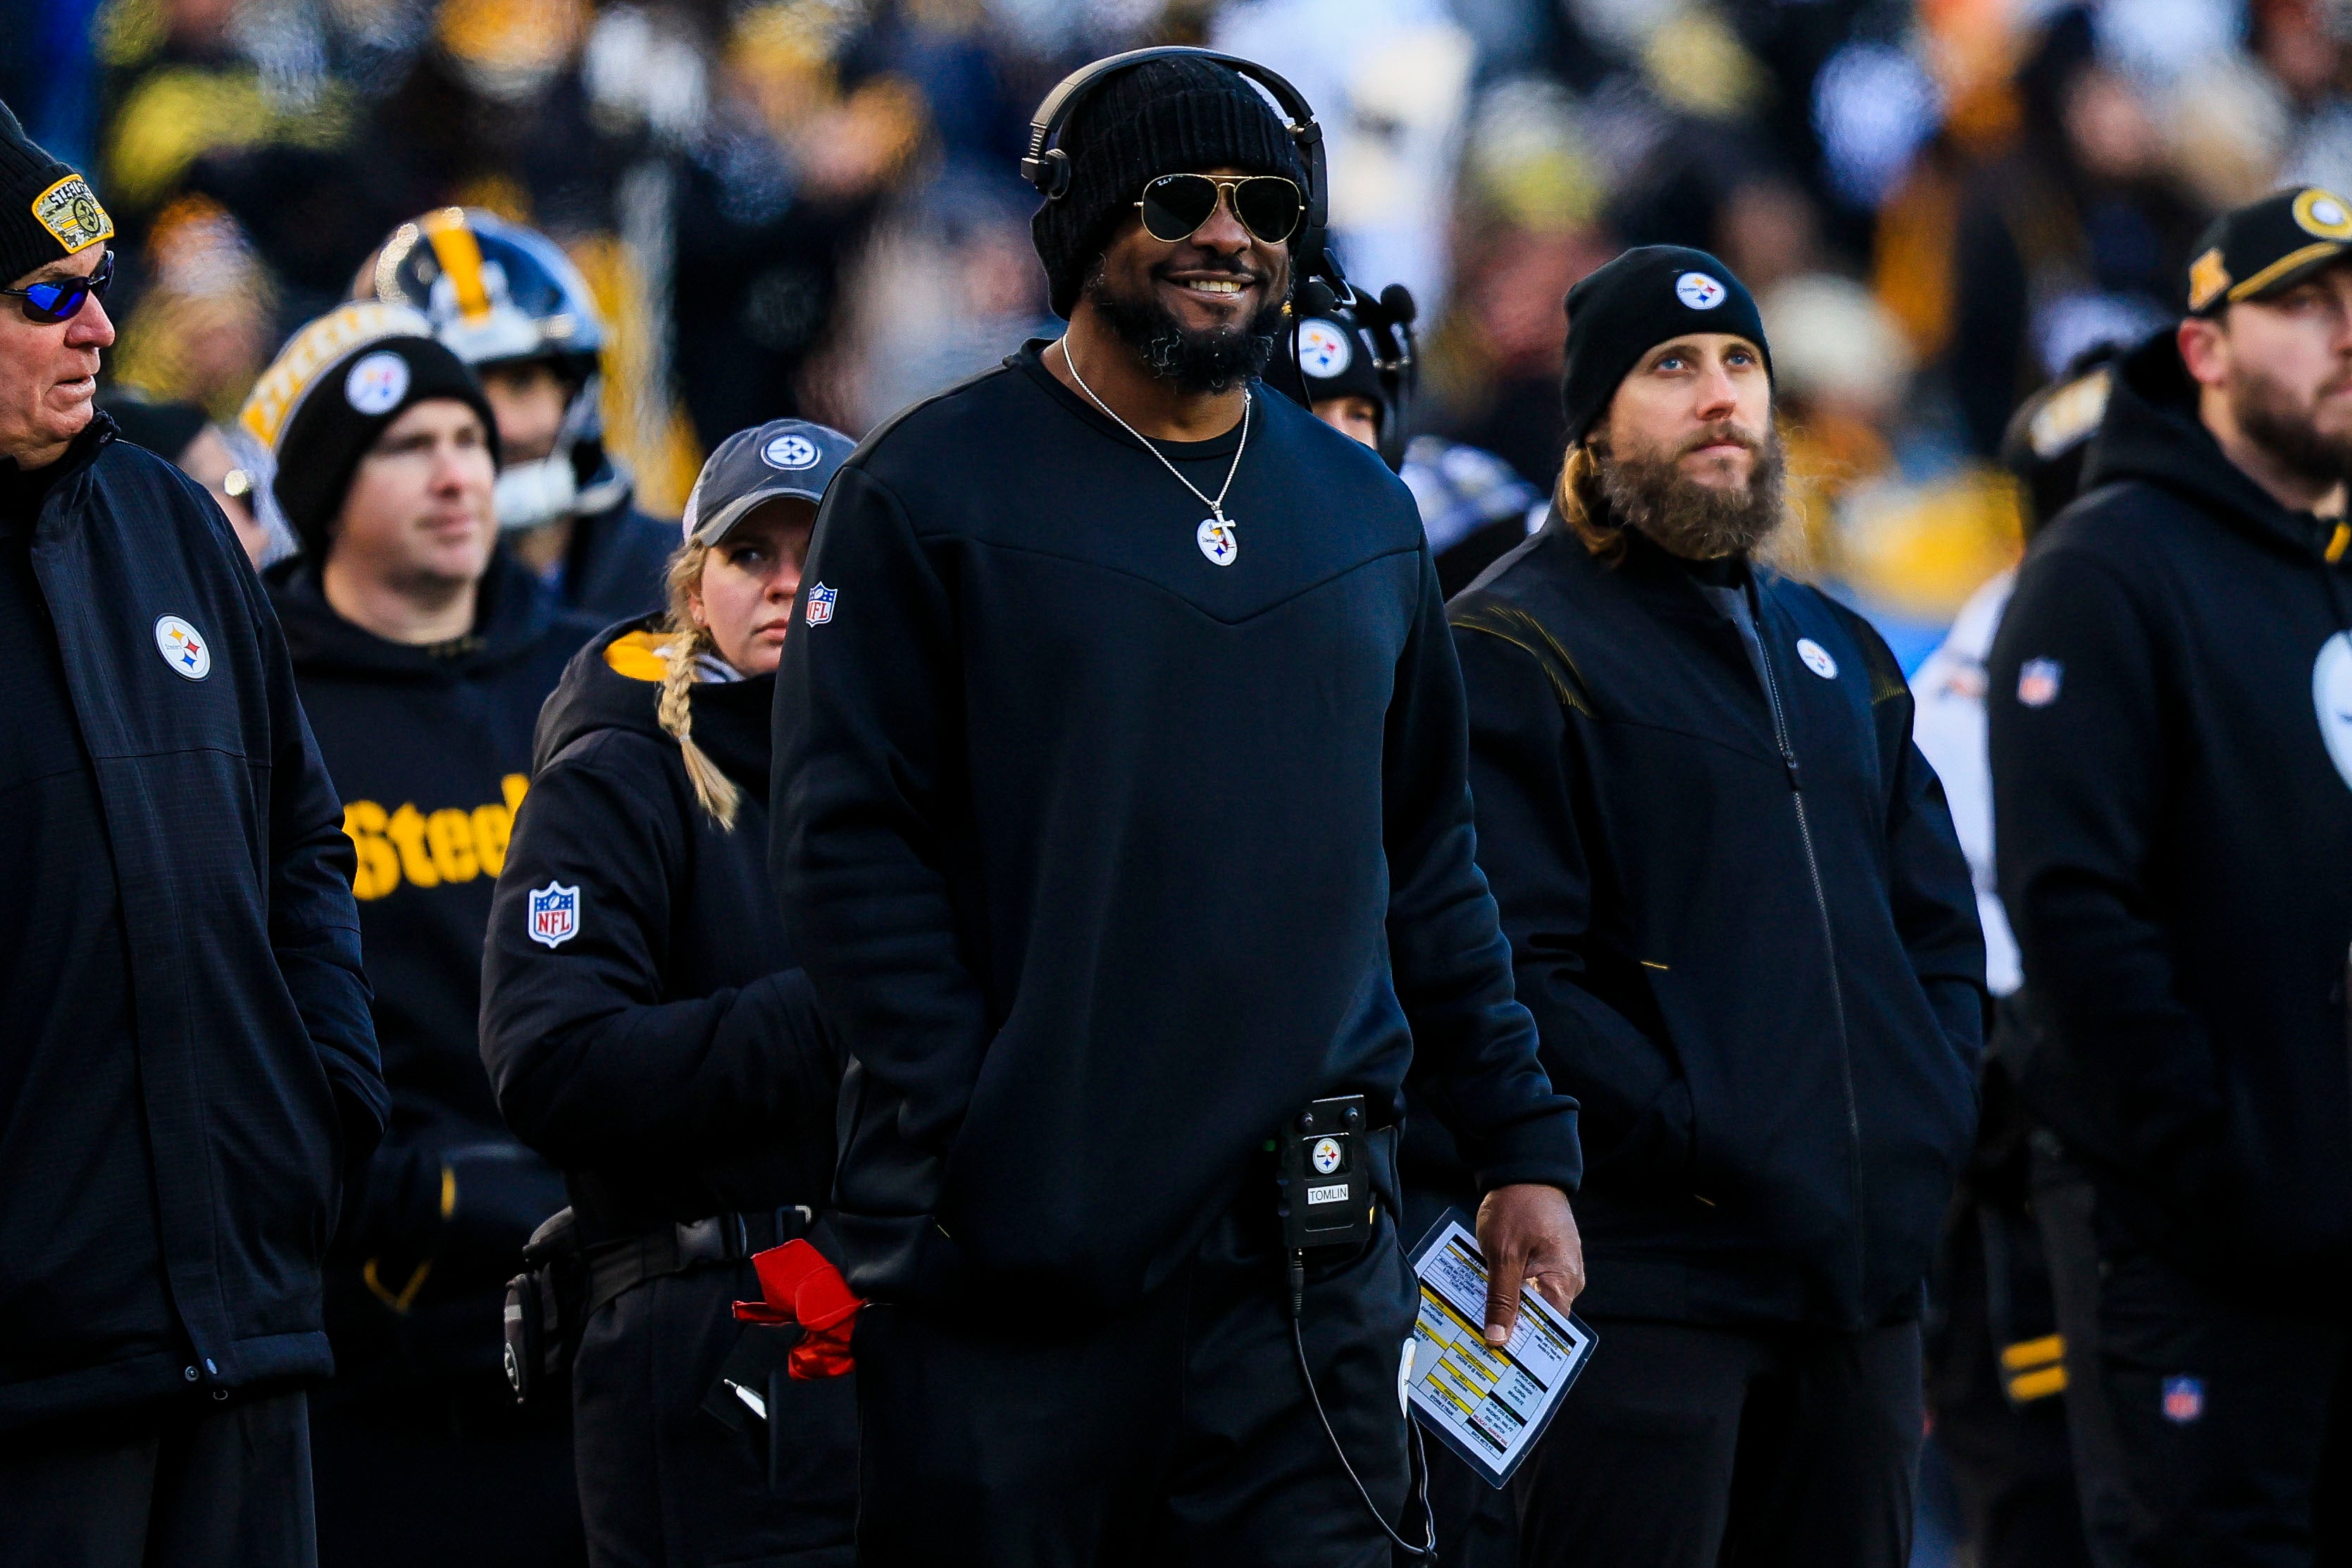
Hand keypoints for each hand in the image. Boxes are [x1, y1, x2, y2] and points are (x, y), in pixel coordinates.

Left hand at [1474, 1183, 1583, 1344]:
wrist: (1522, 1169)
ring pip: (1528, 1301)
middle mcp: (1566, 1279)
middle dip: (1509, 1329)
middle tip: (1478, 1343)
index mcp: (1564, 1280)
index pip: (1548, 1329)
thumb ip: (1501, 1298)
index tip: (1496, 1359)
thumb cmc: (1517, 1207)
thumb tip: (1498, 1339)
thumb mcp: (1503, 1255)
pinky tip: (1482, 1295)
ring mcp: (1555, 1268)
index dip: (1523, 1345)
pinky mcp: (1543, 1259)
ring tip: (1475, 1323)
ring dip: (1504, 1308)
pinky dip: (1505, 1290)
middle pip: (1538, 1317)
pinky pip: (1525, 1284)